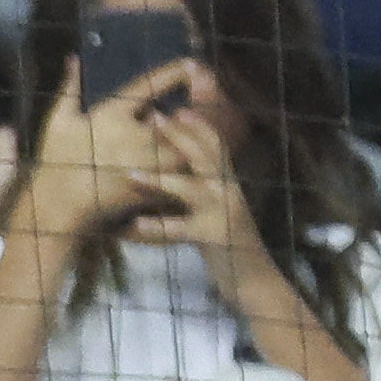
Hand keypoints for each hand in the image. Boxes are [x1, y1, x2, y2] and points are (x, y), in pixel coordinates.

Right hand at [8, 62, 198, 247]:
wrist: (58, 206)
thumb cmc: (55, 160)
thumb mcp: (57, 120)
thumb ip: (69, 87)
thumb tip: (73, 58)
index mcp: (114, 115)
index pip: (150, 85)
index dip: (175, 72)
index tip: (192, 63)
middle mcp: (136, 135)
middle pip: (178, 118)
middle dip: (197, 107)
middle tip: (211, 97)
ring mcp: (147, 162)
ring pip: (184, 147)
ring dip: (195, 138)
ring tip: (207, 130)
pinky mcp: (152, 186)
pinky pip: (178, 174)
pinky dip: (189, 167)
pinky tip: (196, 162)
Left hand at [125, 98, 264, 267]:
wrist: (251, 278)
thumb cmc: (221, 238)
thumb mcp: (209, 205)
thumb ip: (192, 185)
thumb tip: (167, 163)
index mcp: (224, 179)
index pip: (213, 143)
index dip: (197, 122)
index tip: (175, 102)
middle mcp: (227, 190)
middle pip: (206, 155)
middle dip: (181, 135)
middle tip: (154, 116)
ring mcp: (222, 212)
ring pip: (190, 190)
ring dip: (158, 180)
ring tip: (129, 174)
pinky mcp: (214, 238)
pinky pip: (179, 231)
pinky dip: (154, 228)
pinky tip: (131, 227)